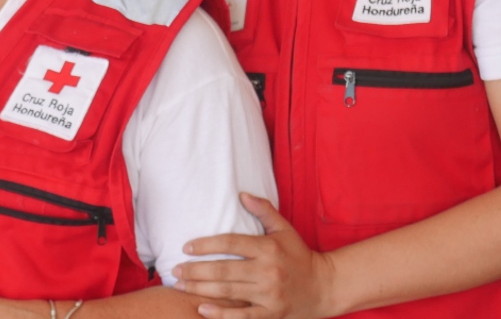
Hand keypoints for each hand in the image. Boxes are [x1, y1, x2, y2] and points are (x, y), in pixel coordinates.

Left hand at [173, 193, 336, 318]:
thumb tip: (241, 194)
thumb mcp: (284, 229)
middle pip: (225, 270)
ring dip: (201, 290)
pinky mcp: (272, 314)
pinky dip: (222, 314)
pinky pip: (243, 316)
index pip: (231, 243)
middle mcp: (268, 271)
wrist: (325, 286)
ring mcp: (270, 295)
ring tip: (180, 286)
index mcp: (268, 248)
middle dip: (196, 271)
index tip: (186, 247)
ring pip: (229, 292)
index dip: (206, 244)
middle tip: (175, 270)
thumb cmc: (299, 255)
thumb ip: (263, 211)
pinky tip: (202, 309)